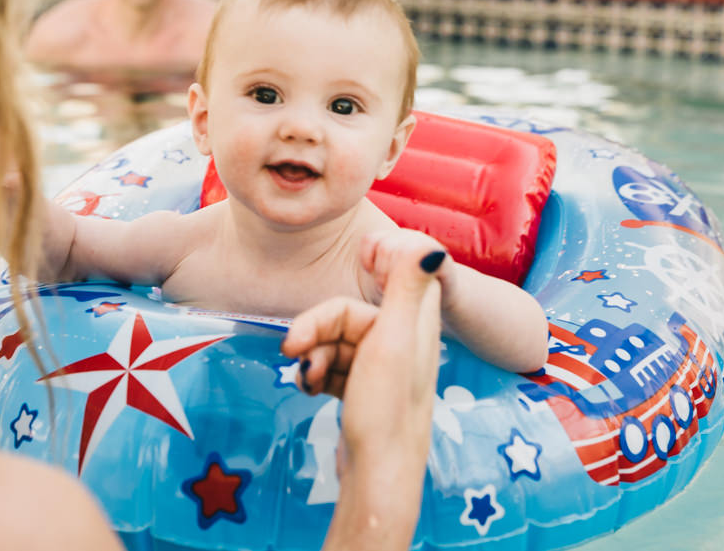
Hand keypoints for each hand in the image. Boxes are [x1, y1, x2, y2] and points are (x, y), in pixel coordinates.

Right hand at [280, 237, 443, 549]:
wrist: (376, 477)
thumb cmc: (386, 410)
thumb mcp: (392, 342)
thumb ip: (407, 289)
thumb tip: (432, 247)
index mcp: (414, 324)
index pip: (389, 277)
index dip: (369, 268)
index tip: (347, 270)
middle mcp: (402, 342)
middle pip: (346, 314)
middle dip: (315, 329)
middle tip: (290, 349)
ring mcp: (382, 369)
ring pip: (335, 342)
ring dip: (312, 356)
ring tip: (304, 381)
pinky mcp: (364, 391)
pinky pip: (332, 367)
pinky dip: (316, 374)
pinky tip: (308, 391)